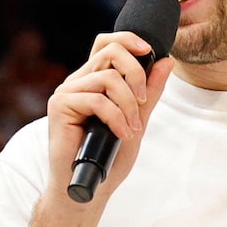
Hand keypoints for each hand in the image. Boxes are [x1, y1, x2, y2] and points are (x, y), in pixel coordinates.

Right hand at [45, 31, 173, 202]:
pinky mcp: (59, 106)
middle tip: (144, 102)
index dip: (128, 39)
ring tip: (132, 128)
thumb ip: (150, 91)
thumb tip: (167, 61)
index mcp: (93, 80)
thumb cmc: (110, 156)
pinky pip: (97, 100)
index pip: (107, 43)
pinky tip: (122, 134)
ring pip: (107, 78)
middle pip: (111, 52)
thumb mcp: (138, 119)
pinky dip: (117, 118)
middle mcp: (78, 81)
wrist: (89, 187)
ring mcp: (67, 92)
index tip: (150, 51)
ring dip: (129, 105)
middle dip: (136, 74)